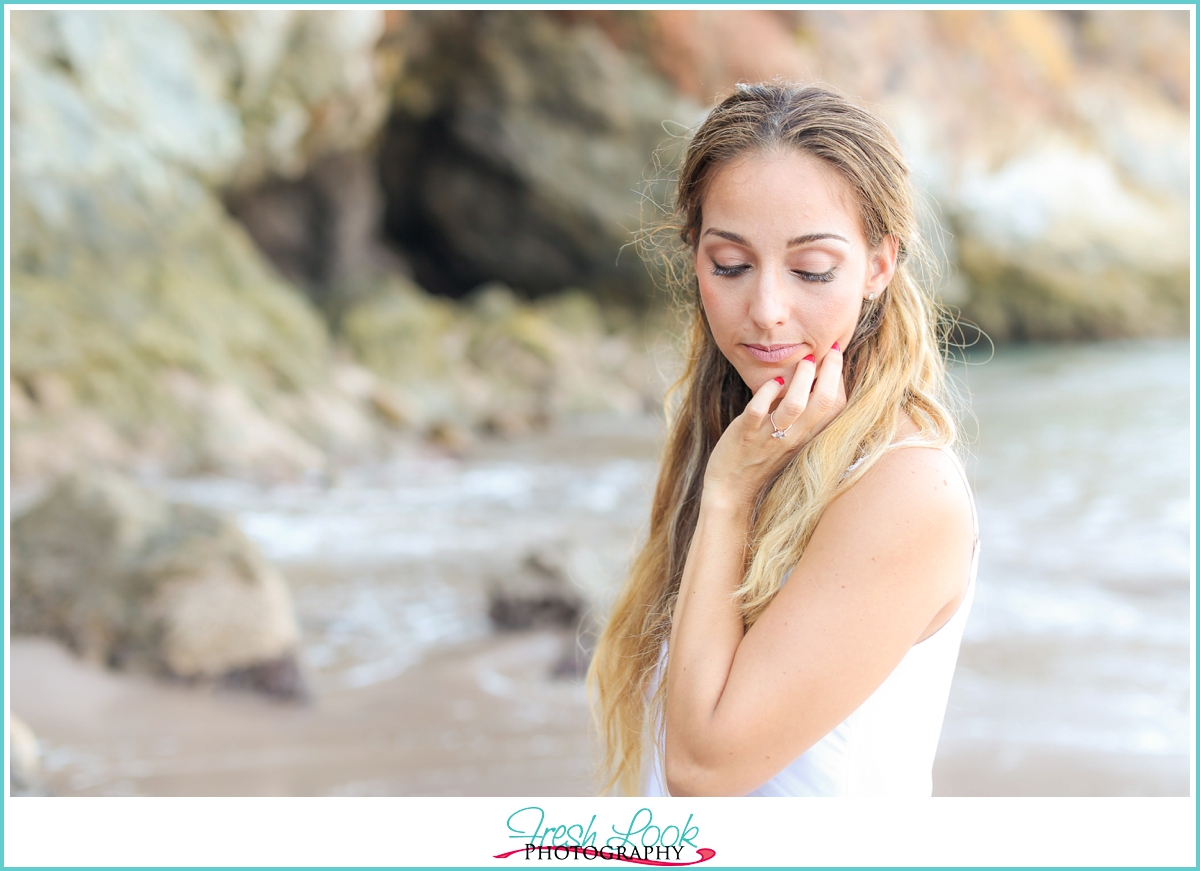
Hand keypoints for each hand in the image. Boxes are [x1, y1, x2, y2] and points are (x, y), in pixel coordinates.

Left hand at [703, 345, 847, 507]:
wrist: (732, 490)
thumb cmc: (761, 459)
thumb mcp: (790, 439)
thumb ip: (801, 415)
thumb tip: (809, 380)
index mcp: (807, 436)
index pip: (835, 406)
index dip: (839, 378)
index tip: (836, 354)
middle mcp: (794, 437)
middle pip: (823, 402)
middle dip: (830, 372)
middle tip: (830, 350)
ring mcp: (770, 436)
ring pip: (794, 406)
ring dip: (801, 379)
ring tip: (804, 361)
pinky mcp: (745, 435)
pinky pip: (758, 411)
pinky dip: (767, 392)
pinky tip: (773, 381)